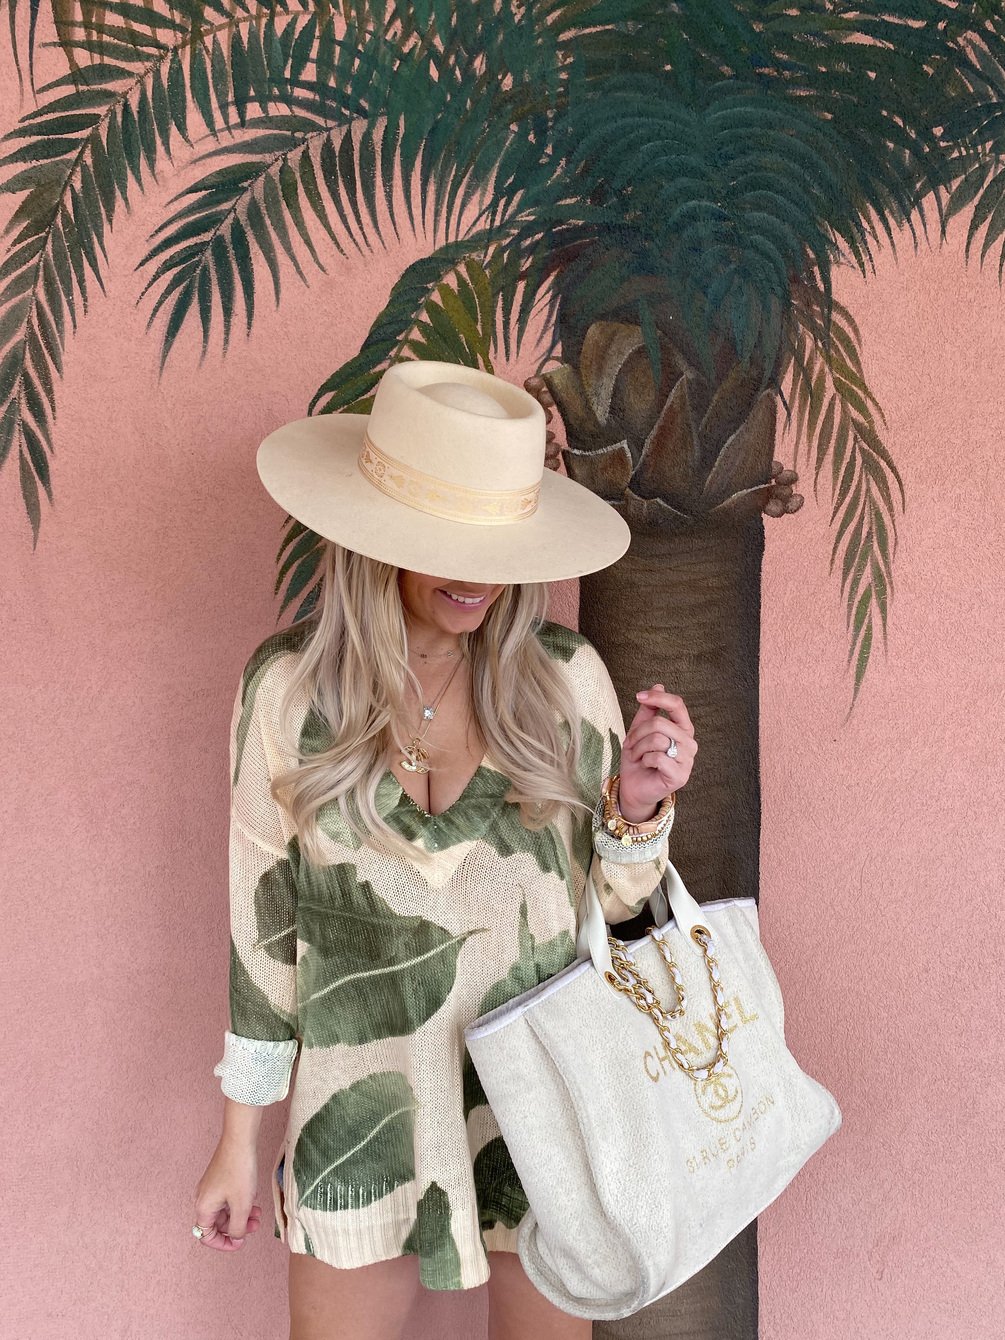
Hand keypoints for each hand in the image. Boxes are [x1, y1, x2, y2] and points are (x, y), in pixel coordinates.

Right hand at [192, 1136, 262, 1251]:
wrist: (239, 1140)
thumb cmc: (239, 1172)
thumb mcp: (241, 1205)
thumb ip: (237, 1228)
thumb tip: (235, 1239)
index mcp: (203, 1208)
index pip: (207, 1236)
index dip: (223, 1243)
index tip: (240, 1242)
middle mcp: (203, 1199)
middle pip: (218, 1223)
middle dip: (238, 1227)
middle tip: (256, 1225)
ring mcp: (211, 1188)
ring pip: (225, 1210)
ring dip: (242, 1215)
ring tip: (259, 1213)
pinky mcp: (219, 1179)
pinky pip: (228, 1198)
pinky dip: (240, 1202)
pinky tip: (254, 1198)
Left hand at [618, 684, 696, 821]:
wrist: (634, 787)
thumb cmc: (638, 759)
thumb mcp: (639, 731)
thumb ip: (649, 711)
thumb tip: (659, 684)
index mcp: (682, 729)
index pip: (677, 705)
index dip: (659, 697)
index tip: (638, 696)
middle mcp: (689, 743)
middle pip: (660, 724)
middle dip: (637, 733)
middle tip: (629, 743)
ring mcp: (687, 760)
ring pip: (657, 740)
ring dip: (638, 748)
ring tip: (636, 756)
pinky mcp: (680, 776)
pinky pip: (657, 758)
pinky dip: (644, 760)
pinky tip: (645, 766)